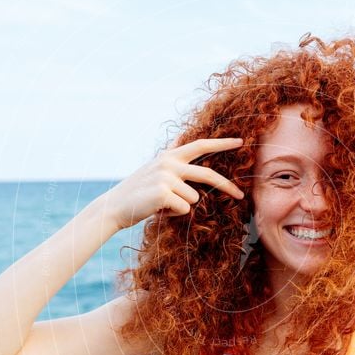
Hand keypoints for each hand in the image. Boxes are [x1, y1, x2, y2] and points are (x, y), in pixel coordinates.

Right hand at [107, 138, 244, 230]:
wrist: (114, 207)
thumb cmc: (138, 192)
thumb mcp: (154, 168)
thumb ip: (170, 157)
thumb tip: (180, 139)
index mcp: (169, 156)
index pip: (200, 145)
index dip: (221, 143)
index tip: (240, 141)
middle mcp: (169, 163)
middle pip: (207, 174)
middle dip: (227, 185)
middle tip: (241, 195)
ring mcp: (166, 177)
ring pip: (194, 198)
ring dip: (182, 206)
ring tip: (162, 205)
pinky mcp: (164, 193)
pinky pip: (185, 209)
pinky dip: (174, 215)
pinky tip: (158, 211)